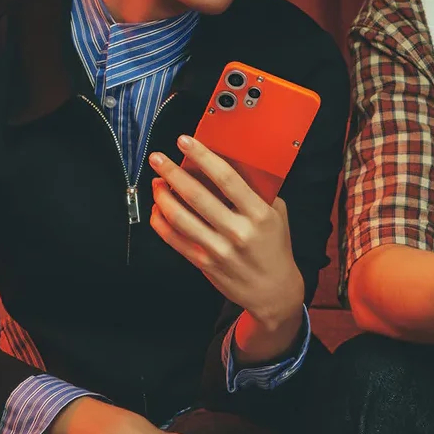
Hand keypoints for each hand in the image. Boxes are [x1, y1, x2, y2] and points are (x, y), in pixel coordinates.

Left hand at [148, 136, 303, 324]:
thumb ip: (258, 191)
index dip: (203, 157)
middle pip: (197, 196)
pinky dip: (161, 222)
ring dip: (163, 196)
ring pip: (181, 218)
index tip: (186, 142)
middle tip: (158, 158)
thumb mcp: (277, 214)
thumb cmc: (275, 247)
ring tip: (156, 182)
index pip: (227, 179)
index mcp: (259, 214)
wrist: (273, 290)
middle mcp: (238, 231)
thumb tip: (232, 163)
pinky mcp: (205, 263)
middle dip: (172, 173)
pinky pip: (175, 240)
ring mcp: (219, 249)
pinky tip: (157, 209)